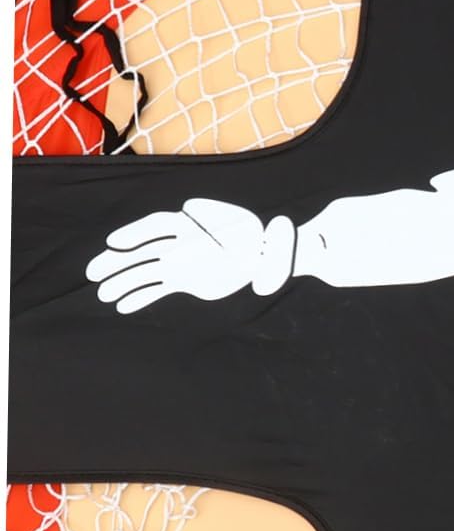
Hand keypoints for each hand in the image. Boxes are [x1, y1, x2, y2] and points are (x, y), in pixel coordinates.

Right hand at [85, 198, 294, 312]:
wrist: (267, 258)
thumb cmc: (269, 244)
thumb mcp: (273, 239)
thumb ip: (272, 240)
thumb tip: (282, 234)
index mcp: (198, 226)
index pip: (161, 225)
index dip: (137, 233)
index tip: (115, 243)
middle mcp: (184, 241)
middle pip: (146, 248)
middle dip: (120, 260)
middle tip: (94, 272)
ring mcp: (182, 260)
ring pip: (148, 270)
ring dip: (125, 281)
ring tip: (103, 294)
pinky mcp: (184, 278)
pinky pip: (158, 287)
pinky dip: (141, 296)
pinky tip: (122, 305)